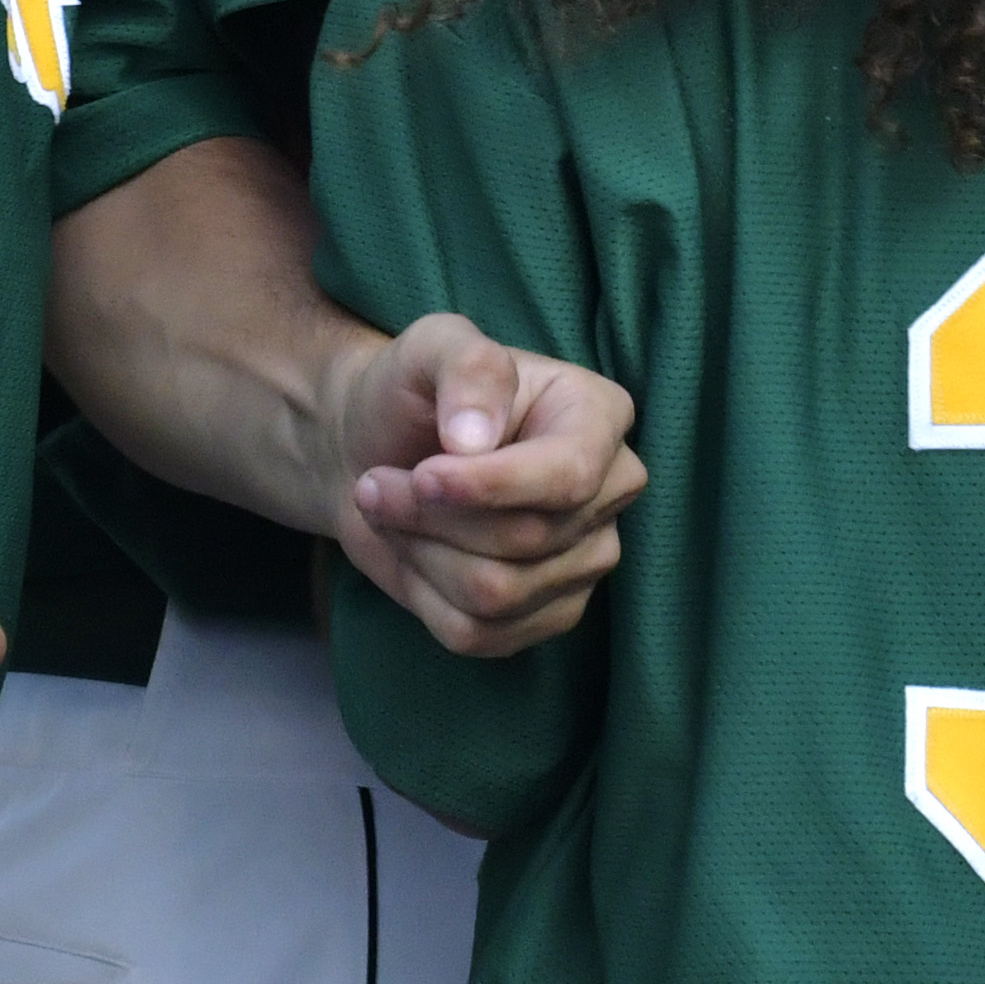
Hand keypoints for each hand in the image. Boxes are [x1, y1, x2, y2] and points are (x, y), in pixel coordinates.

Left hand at [316, 312, 640, 657]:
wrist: (374, 451)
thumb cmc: (411, 393)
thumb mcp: (430, 348)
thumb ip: (466, 368)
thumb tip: (476, 441)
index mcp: (598, 416)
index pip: (570, 475)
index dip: (492, 487)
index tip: (422, 475)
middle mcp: (610, 490)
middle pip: (526, 540)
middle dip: (433, 518)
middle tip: (378, 484)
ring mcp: (586, 559)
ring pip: (498, 594)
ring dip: (421, 556)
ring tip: (392, 513)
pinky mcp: (550, 613)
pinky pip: (481, 635)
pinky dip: (425, 599)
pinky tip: (414, 554)